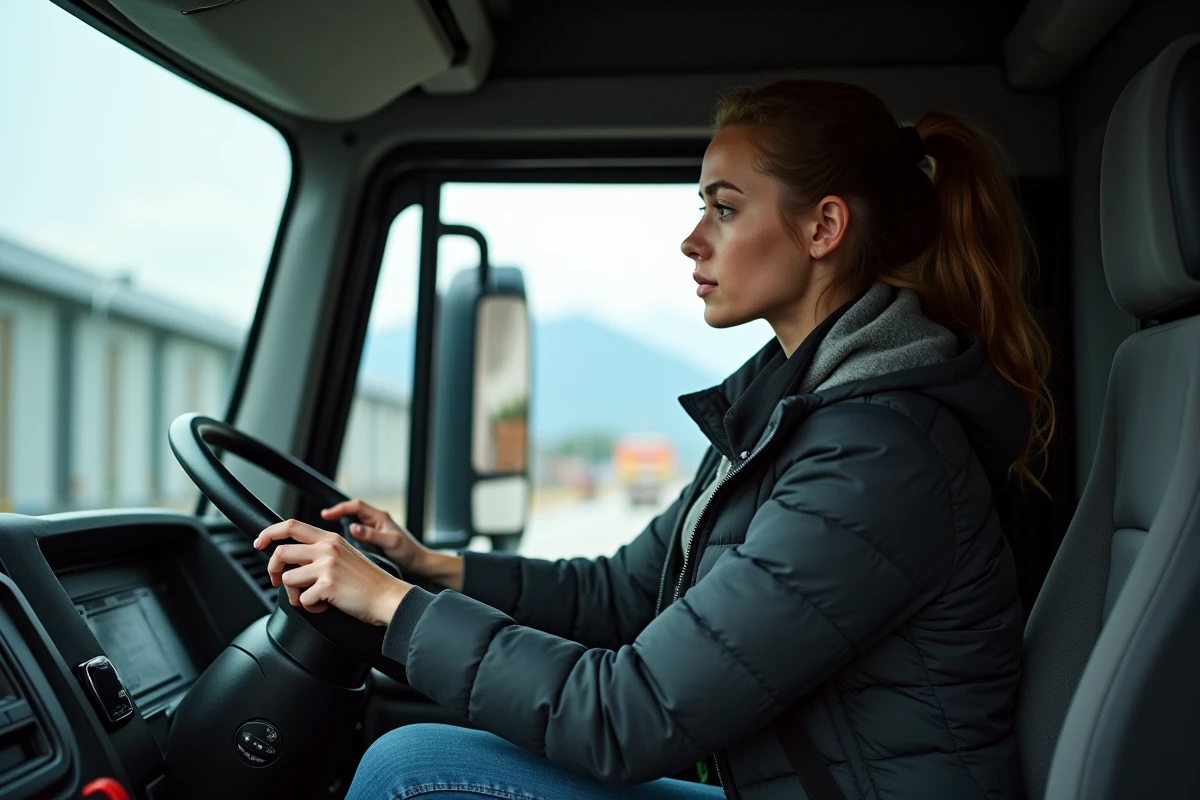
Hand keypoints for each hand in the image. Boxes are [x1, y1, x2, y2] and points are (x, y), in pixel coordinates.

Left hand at [254, 519, 411, 625]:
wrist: (388, 597)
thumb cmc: (368, 581)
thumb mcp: (345, 555)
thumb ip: (322, 551)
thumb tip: (294, 559)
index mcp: (330, 538)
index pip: (291, 525)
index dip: (269, 532)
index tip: (259, 542)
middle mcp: (327, 548)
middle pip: (281, 552)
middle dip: (271, 569)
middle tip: (275, 581)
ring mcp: (327, 566)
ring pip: (288, 579)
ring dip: (295, 595)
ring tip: (312, 598)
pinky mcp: (327, 585)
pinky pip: (302, 599)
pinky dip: (310, 607)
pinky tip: (324, 606)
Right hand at [320, 499, 427, 572]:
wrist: (418, 565)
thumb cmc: (408, 554)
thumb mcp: (390, 543)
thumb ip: (371, 535)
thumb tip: (353, 527)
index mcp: (380, 517)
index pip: (356, 506)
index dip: (340, 508)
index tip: (326, 515)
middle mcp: (376, 521)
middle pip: (352, 512)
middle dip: (337, 514)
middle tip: (323, 520)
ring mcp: (374, 531)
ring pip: (353, 523)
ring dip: (340, 526)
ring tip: (326, 534)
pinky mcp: (373, 541)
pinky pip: (356, 534)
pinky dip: (345, 537)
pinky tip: (338, 547)